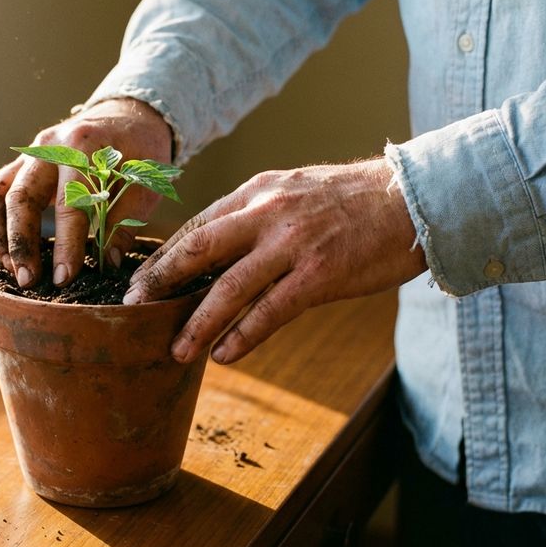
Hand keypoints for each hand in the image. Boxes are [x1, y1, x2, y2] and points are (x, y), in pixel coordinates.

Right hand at [0, 98, 172, 287]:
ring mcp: (31, 152)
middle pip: (24, 196)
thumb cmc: (140, 150)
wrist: (127, 116)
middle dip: (23, 243)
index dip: (66, 243)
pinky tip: (6, 252)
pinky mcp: (23, 163)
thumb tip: (108, 262)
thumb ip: (125, 220)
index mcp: (85, 145)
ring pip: (1, 194)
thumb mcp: (145, 181)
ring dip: (2, 236)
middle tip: (30, 281)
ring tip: (13, 271)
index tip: (65, 277)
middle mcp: (50, 145)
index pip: (70, 201)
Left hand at [123, 159, 426, 363]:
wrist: (413, 198)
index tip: (139, 281)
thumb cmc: (353, 200)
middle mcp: (266, 213)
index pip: (196, 227)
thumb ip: (256, 215)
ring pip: (228, 288)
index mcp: (257, 192)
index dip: (164, 257)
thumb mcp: (294, 191)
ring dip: (197, 324)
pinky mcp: (319, 274)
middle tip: (132, 311)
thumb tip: (217, 247)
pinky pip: (271, 311)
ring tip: (176, 351)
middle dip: (160, 283)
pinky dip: (244, 335)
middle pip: (197, 251)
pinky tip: (225, 354)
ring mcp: (292, 244)